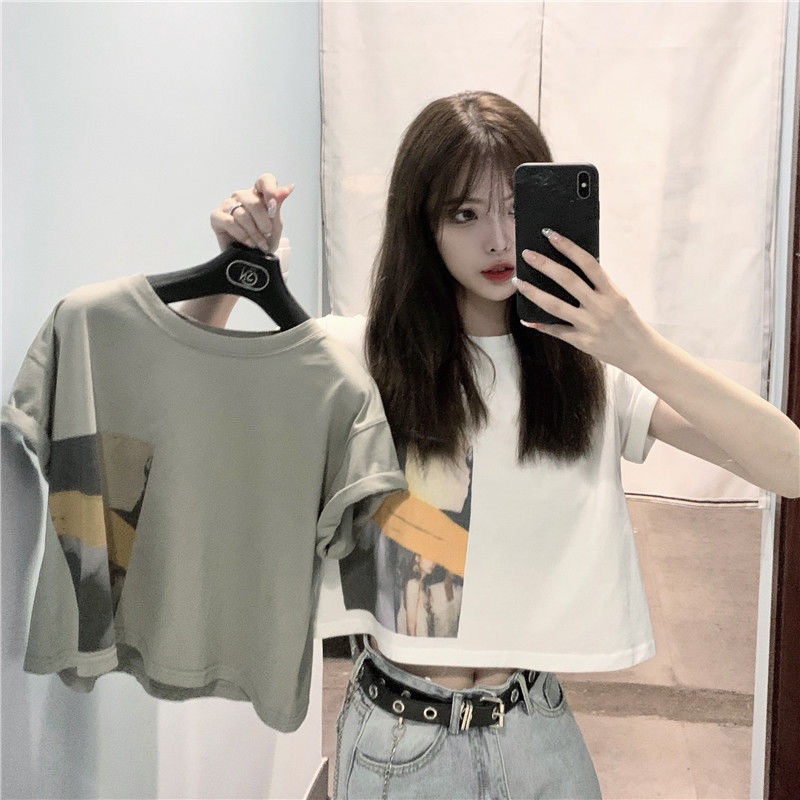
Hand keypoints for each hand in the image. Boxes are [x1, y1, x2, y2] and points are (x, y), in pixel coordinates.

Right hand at [210, 173, 294, 252]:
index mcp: (258, 194)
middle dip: (263, 221)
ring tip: (259, 243)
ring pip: (242, 214)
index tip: (274, 206)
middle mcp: (242, 196)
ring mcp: (228, 205)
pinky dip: (242, 235)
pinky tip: (248, 242)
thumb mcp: (276, 223)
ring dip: (254, 233)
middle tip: (267, 234)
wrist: (253, 259)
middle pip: (253, 201)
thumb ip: (278, 204)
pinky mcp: (217, 216)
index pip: (265, 180)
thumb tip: (289, 187)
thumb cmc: (264, 239)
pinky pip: (230, 222)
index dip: (270, 190)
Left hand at [513, 230, 653, 372]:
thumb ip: (600, 286)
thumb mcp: (620, 298)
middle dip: (545, 265)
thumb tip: (575, 267)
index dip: (568, 247)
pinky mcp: (581, 342)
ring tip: (518, 282)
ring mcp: (589, 325)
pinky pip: (556, 331)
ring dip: (533, 293)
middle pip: (567, 280)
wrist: (641, 353)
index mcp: (612, 292)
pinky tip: (526, 318)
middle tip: (527, 254)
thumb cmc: (628, 322)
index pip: (588, 263)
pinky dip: (540, 324)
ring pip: (555, 306)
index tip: (550, 234)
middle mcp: (599, 307)